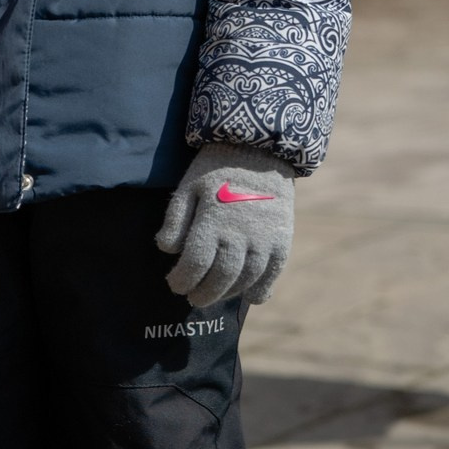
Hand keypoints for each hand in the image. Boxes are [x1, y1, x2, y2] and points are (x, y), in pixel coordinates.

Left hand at [156, 145, 293, 308]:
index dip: (182, 279)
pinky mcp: (282, 240)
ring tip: (214, 296)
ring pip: (246, 279)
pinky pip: (273, 273)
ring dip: (228, 294)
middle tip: (192, 297)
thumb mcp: (189, 186)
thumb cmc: (217, 169)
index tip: (174, 284)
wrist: (261, 150)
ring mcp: (264, 240)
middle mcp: (240, 235)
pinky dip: (261, 290)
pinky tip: (250, 298)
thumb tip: (167, 248)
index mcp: (213, 221)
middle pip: (221, 277)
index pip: (195, 263)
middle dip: (203, 293)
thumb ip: (175, 219)